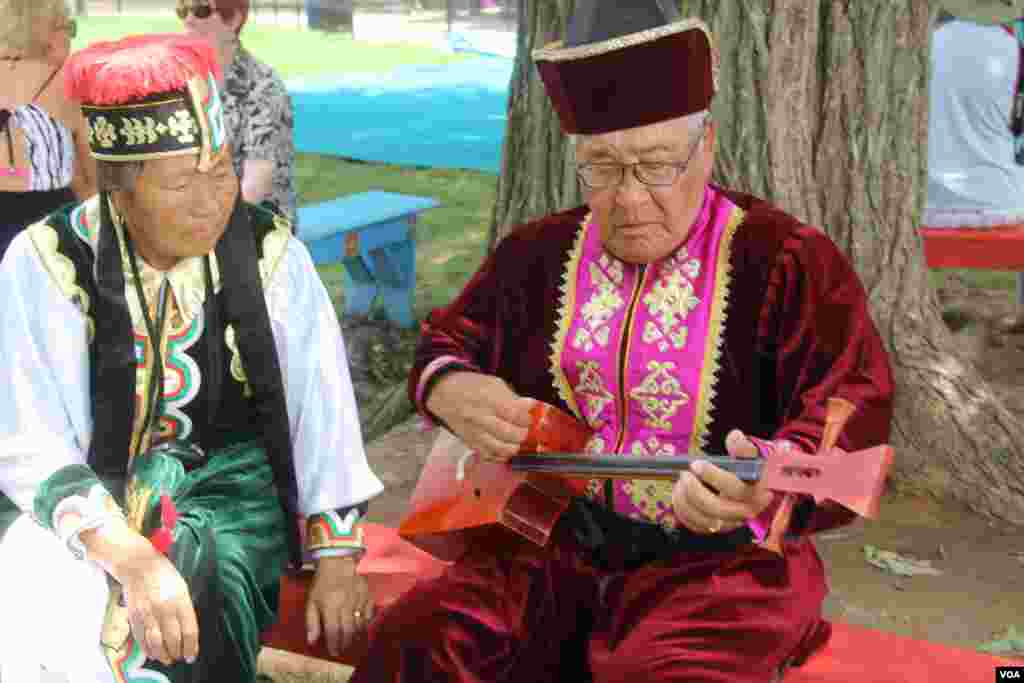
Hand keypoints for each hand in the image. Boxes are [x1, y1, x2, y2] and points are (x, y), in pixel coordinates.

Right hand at [82, 520, 198, 665]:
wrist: (138, 564)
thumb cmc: (164, 574)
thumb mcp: (182, 588)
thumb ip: (185, 609)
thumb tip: (188, 632)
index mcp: (180, 600)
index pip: (189, 631)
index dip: (192, 647)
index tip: (192, 656)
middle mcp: (164, 608)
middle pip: (173, 639)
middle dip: (178, 653)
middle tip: (180, 657)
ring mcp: (148, 613)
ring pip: (156, 643)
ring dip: (163, 655)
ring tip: (168, 659)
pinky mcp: (134, 616)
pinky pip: (141, 639)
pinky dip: (148, 650)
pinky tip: (153, 654)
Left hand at [305, 554, 372, 656]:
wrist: (339, 562)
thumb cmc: (323, 583)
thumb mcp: (312, 601)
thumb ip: (311, 621)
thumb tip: (312, 641)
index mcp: (330, 605)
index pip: (333, 630)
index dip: (334, 644)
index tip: (334, 652)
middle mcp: (345, 604)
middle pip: (348, 630)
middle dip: (345, 643)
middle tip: (342, 649)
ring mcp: (358, 599)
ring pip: (360, 624)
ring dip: (355, 635)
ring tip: (350, 640)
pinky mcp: (368, 595)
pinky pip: (369, 614)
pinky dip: (366, 623)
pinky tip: (361, 627)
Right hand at [426, 371, 533, 460]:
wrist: (443, 394)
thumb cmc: (470, 386)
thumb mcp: (494, 383)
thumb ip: (513, 397)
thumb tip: (532, 407)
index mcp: (487, 399)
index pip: (516, 415)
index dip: (528, 419)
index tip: (531, 418)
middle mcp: (479, 418)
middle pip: (511, 434)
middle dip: (524, 434)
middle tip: (526, 429)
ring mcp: (474, 433)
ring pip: (502, 449)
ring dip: (515, 446)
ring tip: (517, 439)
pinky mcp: (469, 443)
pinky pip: (490, 456)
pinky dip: (501, 455)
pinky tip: (505, 446)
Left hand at [671, 430, 774, 533]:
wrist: (750, 488)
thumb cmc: (748, 470)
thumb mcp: (750, 456)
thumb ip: (743, 447)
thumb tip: (735, 437)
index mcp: (757, 493)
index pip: (735, 489)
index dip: (712, 476)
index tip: (697, 464)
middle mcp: (745, 512)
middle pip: (715, 508)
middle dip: (694, 490)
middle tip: (685, 474)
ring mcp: (730, 523)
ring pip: (702, 518)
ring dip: (685, 500)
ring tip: (681, 482)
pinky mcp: (716, 528)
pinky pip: (694, 525)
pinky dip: (682, 510)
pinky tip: (680, 494)